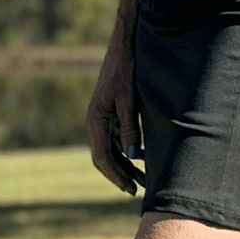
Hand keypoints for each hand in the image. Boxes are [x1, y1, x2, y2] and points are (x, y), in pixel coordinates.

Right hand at [86, 42, 142, 195]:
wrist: (124, 49)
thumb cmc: (125, 72)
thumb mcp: (130, 101)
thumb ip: (130, 129)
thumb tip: (131, 157)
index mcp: (96, 120)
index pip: (102, 156)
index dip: (115, 175)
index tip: (129, 188)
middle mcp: (95, 123)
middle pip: (104, 157)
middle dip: (120, 175)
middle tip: (137, 190)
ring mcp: (102, 120)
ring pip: (111, 151)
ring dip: (125, 166)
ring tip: (143, 180)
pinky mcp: (110, 115)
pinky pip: (116, 140)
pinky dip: (127, 152)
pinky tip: (141, 159)